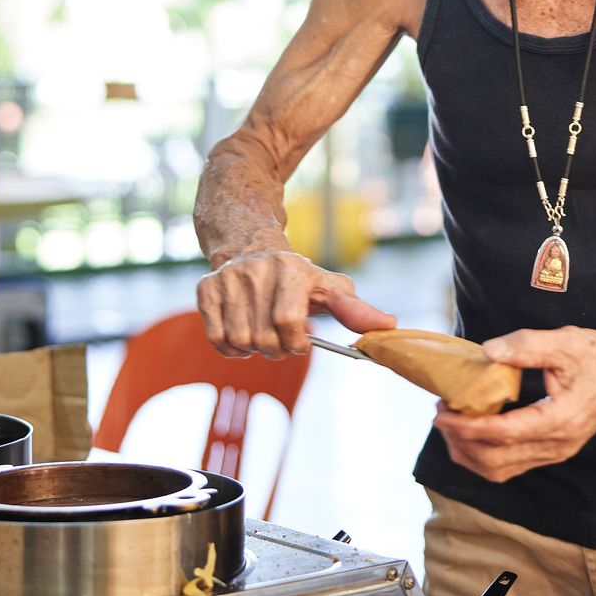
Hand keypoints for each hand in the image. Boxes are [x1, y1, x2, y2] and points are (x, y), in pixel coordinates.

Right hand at [196, 249, 394, 357]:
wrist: (250, 245)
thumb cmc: (297, 277)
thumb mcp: (328, 286)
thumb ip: (355, 310)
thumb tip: (389, 327)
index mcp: (291, 270)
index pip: (288, 323)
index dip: (296, 343)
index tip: (302, 342)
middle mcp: (256, 271)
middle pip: (263, 338)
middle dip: (277, 349)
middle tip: (281, 338)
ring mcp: (228, 279)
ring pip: (239, 341)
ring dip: (254, 349)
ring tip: (262, 333)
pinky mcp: (205, 289)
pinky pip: (216, 338)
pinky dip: (231, 349)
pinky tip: (242, 337)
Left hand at [433, 326, 595, 481]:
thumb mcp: (566, 342)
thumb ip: (525, 345)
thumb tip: (486, 351)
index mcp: (561, 420)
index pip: (502, 434)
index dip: (467, 426)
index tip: (443, 411)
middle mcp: (559, 444)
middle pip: (496, 460)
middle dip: (460, 441)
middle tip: (441, 414)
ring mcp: (557, 452)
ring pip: (501, 470)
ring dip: (470, 453)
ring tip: (452, 425)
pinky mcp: (555, 450)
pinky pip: (512, 465)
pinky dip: (486, 454)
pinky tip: (474, 431)